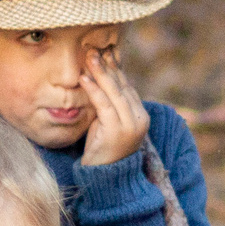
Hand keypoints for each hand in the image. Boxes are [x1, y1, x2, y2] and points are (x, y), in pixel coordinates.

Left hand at [76, 44, 150, 166]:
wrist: (104, 177)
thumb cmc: (102, 148)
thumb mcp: (107, 121)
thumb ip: (108, 103)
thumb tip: (100, 77)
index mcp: (140, 114)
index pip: (127, 86)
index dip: (116, 68)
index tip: (106, 50)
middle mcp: (139, 118)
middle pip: (122, 86)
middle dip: (107, 65)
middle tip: (94, 48)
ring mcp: (130, 125)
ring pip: (114, 93)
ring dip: (100, 73)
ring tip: (89, 57)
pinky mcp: (117, 131)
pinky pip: (104, 106)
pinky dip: (94, 90)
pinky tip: (84, 79)